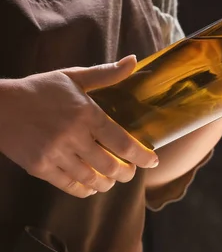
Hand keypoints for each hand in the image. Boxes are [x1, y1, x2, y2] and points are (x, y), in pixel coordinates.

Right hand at [0, 56, 158, 197]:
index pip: (123, 143)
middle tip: (130, 172)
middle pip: (111, 166)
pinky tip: (91, 186)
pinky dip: (85, 190)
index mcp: (86, 115)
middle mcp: (74, 137)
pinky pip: (70, 186)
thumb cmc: (38, 89)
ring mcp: (56, 155)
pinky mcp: (40, 168)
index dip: (142, 156)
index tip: (153, 161)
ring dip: (107, 183)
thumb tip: (133, 61)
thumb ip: (106, 74)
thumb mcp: (72, 77)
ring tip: (112, 180)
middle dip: (126, 173)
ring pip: (92, 179)